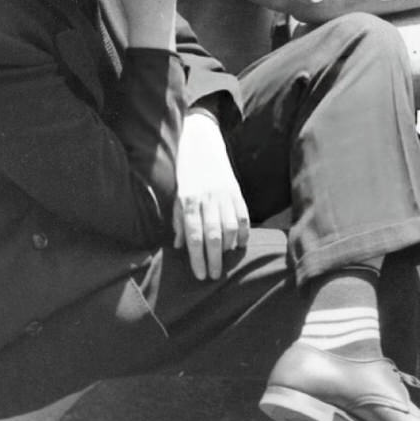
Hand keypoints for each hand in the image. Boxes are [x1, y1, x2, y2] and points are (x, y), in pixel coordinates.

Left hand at [173, 110, 249, 280]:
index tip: (200, 275)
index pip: (194, 235)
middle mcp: (207, 199)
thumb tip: (178, 246)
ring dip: (229, 248)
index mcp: (188, 201)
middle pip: (213, 235)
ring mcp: (224, 194)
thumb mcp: (175, 197)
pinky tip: (240, 244)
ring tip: (225, 262)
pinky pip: (243, 215)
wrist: (202, 144)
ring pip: (230, 227)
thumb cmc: (185, 175)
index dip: (197, 258)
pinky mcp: (236, 190)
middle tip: (213, 276)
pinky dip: (243, 232)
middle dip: (214, 259)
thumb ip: (178, 221)